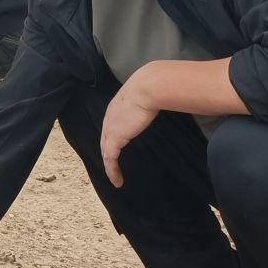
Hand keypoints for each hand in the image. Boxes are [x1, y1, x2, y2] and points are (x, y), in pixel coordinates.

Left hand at [100, 70, 160, 188]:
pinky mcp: (115, 138)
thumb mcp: (148, 93)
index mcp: (116, 107)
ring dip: (109, 166)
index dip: (113, 137)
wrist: (149, 86)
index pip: (111, 125)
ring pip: (106, 151)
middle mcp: (110, 118)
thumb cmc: (153, 87)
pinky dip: (112, 171)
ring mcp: (110, 128)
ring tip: (115, 178)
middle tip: (113, 165)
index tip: (119, 145)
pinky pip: (110, 159)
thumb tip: (162, 98)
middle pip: (105, 139)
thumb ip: (149, 99)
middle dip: (108, 152)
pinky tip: (117, 181)